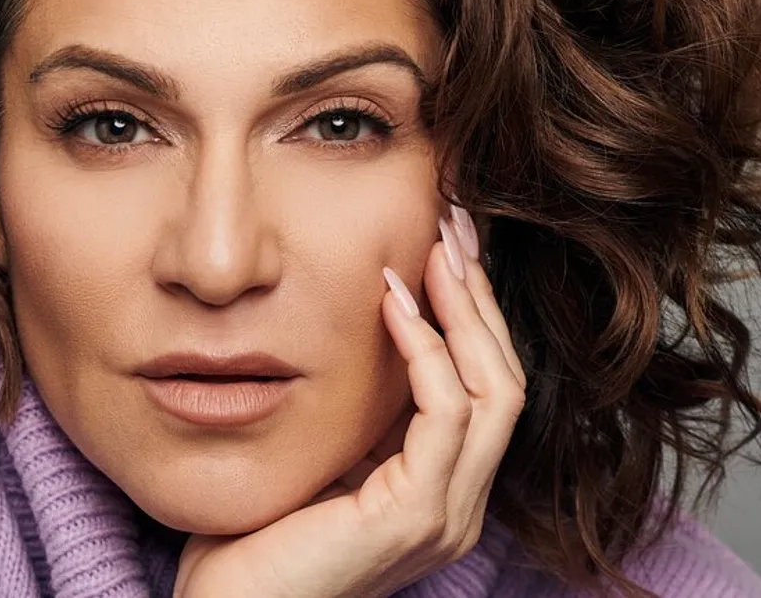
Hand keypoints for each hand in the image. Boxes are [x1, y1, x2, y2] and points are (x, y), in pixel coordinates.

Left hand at [173, 209, 526, 597]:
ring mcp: (446, 514)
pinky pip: (444, 416)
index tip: (447, 245)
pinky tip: (394, 303)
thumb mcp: (323, 451)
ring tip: (435, 250)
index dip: (472, 313)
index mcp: (440, 487)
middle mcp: (459, 502)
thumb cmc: (257, 534)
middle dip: (481, 297)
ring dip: (465, 312)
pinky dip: (427, 352)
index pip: (482, 385)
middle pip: (503, 378)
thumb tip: (362, 322)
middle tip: (456, 225)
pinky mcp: (417, 517)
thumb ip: (358, 407)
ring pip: (494, 391)